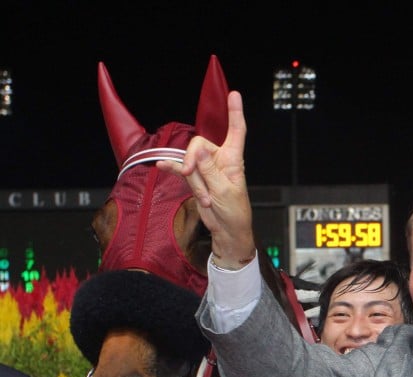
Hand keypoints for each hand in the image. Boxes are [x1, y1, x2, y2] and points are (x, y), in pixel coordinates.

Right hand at [156, 90, 254, 268]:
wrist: (227, 231)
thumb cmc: (234, 213)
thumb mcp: (225, 193)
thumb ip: (210, 171)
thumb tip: (200, 150)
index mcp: (234, 160)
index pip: (236, 131)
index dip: (235, 113)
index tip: (234, 95)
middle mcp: (220, 160)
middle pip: (199, 145)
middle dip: (193, 161)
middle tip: (192, 177)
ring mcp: (206, 168)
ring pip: (189, 162)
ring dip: (194, 183)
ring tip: (206, 200)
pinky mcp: (195, 178)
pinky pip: (180, 169)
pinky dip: (173, 170)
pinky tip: (162, 167)